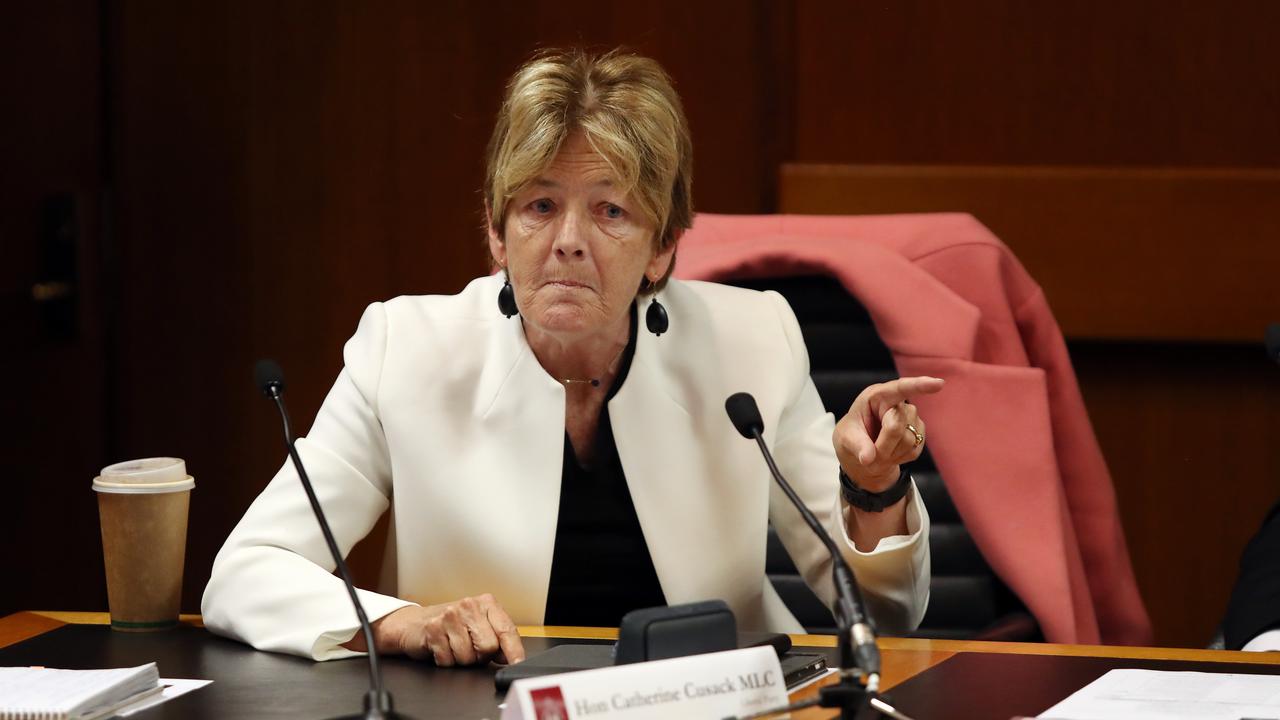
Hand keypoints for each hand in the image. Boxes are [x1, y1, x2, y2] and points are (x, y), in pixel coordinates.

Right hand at [361, 594, 525, 666]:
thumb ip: (497, 639)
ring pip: (468, 656)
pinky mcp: (433, 628)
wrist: (413, 623)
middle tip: (469, 647)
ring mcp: (450, 615)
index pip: (507, 630)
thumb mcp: (478, 627)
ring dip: (461, 659)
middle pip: (488, 647)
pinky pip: (448, 660)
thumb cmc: (450, 626)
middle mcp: (470, 605)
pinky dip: (445, 660)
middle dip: (480, 655)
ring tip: (453, 646)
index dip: (514, 651)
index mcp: (486, 603)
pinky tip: (441, 648)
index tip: (518, 664)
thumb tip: (510, 656)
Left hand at [833, 376, 943, 492]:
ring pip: (908, 440)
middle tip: (868, 453)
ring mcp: (912, 417)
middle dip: (882, 444)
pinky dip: (899, 457)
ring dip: (890, 453)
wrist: (864, 453)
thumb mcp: (846, 439)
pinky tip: (891, 453)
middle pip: (897, 426)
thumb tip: (868, 457)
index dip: (919, 386)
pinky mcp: (920, 433)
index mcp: (877, 396)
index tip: (938, 384)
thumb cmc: (852, 437)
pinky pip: (914, 450)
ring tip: (879, 451)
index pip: (899, 388)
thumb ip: (857, 445)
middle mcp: (897, 403)